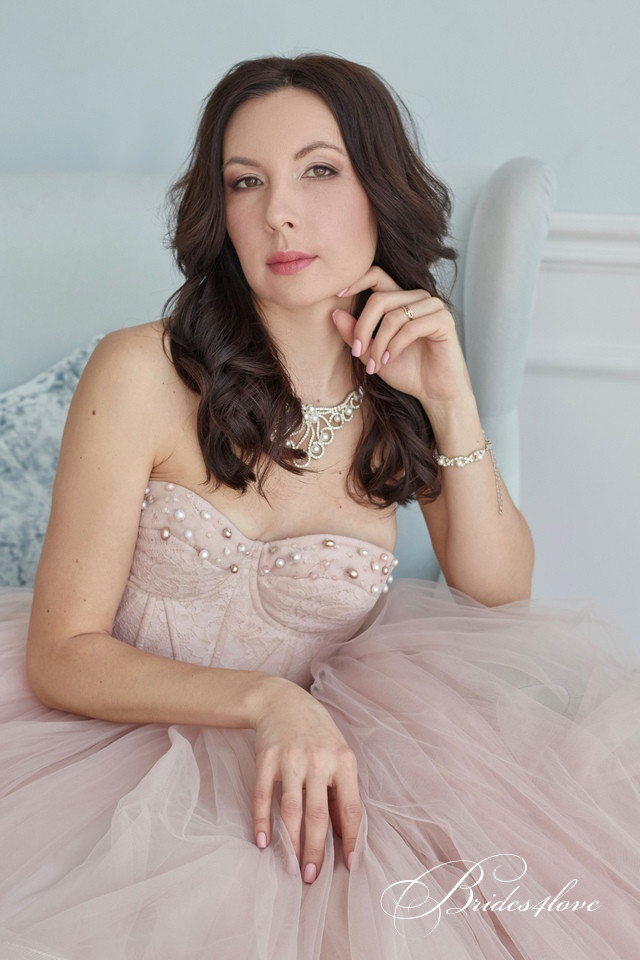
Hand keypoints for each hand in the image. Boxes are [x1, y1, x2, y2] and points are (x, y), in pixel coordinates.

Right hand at [252, 677, 361, 882]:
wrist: (282, 701)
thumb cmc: (316, 734)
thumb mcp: (337, 756)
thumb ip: (341, 791)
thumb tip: (345, 834)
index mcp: (343, 761)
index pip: (351, 808)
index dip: (351, 840)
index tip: (348, 865)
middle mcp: (318, 760)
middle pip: (317, 815)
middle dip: (316, 850)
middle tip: (312, 876)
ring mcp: (291, 759)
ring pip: (291, 810)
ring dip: (291, 843)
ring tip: (292, 867)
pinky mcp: (266, 759)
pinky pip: (263, 796)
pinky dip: (262, 821)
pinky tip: (263, 842)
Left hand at [332, 265, 472, 410]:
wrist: (435, 392)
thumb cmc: (407, 372)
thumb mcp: (372, 354)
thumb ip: (354, 334)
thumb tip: (335, 313)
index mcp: (401, 299)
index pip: (377, 275)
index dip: (356, 280)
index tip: (337, 295)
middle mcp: (418, 297)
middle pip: (379, 299)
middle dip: (363, 328)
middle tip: (356, 352)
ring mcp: (433, 306)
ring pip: (393, 316)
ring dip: (379, 343)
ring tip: (376, 364)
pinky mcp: (443, 320)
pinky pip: (410, 327)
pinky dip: (396, 346)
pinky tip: (390, 359)